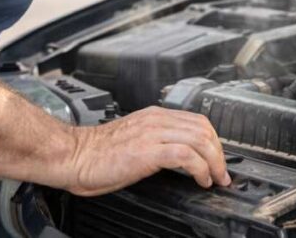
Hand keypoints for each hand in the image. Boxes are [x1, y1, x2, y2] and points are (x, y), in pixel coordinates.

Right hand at [62, 106, 230, 194]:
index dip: (214, 140)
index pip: (197, 121)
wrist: (73, 156)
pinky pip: (186, 155)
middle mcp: (157, 120)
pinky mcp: (148, 151)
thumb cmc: (97, 153)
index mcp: (154, 116)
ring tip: (215, 178)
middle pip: (204, 128)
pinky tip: (201, 180)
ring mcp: (153, 134)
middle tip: (222, 172)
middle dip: (219, 152)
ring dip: (214, 161)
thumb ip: (157, 140)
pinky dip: (200, 168)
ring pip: (200, 139)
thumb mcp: (135, 139)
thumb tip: (180, 156)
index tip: (218, 158)